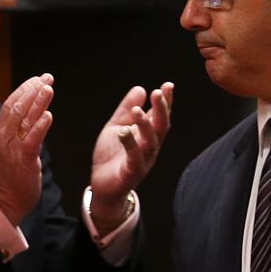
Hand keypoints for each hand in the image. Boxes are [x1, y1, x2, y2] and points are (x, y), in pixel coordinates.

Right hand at [0, 74, 53, 225]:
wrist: (4, 202)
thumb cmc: (11, 176)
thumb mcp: (11, 148)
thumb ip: (20, 131)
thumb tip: (35, 114)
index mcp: (0, 134)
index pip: (10, 105)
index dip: (24, 89)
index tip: (37, 78)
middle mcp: (4, 138)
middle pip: (17, 107)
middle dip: (32, 90)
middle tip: (47, 77)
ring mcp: (12, 149)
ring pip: (24, 120)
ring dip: (37, 102)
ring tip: (48, 88)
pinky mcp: (23, 161)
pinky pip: (31, 140)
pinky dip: (40, 126)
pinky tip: (48, 115)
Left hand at [88, 82, 173, 234]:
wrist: (102, 186)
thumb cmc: (111, 157)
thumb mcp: (116, 127)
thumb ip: (126, 110)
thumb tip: (140, 89)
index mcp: (148, 136)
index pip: (161, 116)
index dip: (166, 102)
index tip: (167, 85)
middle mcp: (150, 148)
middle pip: (161, 127)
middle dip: (161, 110)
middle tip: (157, 93)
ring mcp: (143, 161)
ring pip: (150, 142)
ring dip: (145, 125)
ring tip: (137, 110)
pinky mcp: (131, 173)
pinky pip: (134, 158)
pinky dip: (130, 144)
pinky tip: (123, 131)